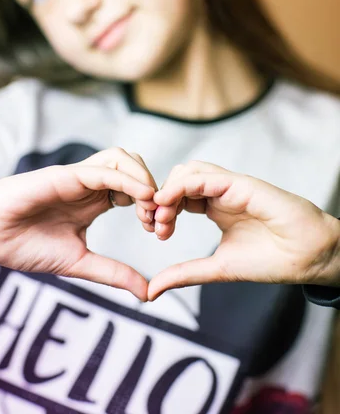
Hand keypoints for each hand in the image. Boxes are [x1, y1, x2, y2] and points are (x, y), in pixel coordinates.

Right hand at [0, 148, 155, 300]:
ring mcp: (78, 177)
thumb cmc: (25, 246)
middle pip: (134, 166)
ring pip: (121, 158)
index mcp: (95, 201)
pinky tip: (141, 196)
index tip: (159, 229)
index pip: (135, 189)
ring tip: (150, 206)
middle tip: (157, 218)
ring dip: (143, 177)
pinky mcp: (65, 175)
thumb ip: (113, 273)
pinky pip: (103, 169)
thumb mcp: (79, 262)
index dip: (152, 205)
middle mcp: (90, 184)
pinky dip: (127, 178)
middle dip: (153, 187)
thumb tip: (147, 293)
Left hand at [148, 161, 339, 299]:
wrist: (308, 258)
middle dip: (160, 198)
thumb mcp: (217, 268)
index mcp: (214, 207)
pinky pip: (207, 176)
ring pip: (190, 170)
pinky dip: (183, 185)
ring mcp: (230, 186)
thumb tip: (152, 289)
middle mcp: (220, 193)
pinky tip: (172, 203)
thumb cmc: (270, 259)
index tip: (156, 232)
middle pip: (178, 178)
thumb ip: (185, 274)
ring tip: (163, 216)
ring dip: (169, 189)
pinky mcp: (241, 184)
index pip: (178, 196)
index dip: (162, 209)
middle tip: (155, 224)